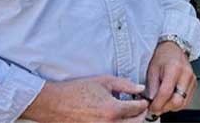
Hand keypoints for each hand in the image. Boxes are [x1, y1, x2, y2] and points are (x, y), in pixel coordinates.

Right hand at [21, 75, 149, 122]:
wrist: (55, 104)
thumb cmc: (78, 90)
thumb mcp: (103, 81)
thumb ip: (125, 84)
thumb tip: (141, 88)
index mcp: (112, 109)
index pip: (138, 109)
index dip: (143, 103)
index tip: (143, 100)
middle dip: (141, 115)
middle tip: (139, 108)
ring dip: (130, 122)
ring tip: (128, 115)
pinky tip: (115, 118)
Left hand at [146, 41, 196, 115]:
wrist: (174, 49)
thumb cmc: (162, 57)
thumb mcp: (152, 69)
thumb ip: (152, 87)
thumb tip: (152, 103)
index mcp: (174, 68)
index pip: (166, 93)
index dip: (157, 104)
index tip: (151, 108)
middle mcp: (186, 75)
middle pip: (177, 101)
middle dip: (165, 108)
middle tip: (156, 107)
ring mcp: (192, 80)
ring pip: (183, 103)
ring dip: (171, 107)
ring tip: (162, 102)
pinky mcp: (194, 85)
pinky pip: (186, 101)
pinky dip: (177, 104)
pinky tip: (170, 99)